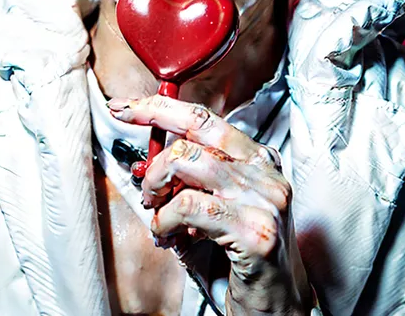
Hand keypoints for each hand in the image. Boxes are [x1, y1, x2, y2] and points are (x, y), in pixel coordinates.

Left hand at [108, 95, 310, 314]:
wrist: (280, 311)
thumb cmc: (242, 261)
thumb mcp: (213, 211)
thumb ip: (187, 184)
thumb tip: (146, 167)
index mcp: (258, 159)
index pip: (203, 119)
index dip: (159, 108)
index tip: (124, 109)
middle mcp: (264, 172)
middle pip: (192, 133)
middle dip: (154, 159)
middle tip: (147, 190)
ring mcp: (264, 199)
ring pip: (188, 162)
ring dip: (158, 188)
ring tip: (157, 214)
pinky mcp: (255, 231)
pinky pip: (190, 206)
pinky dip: (166, 219)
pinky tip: (168, 234)